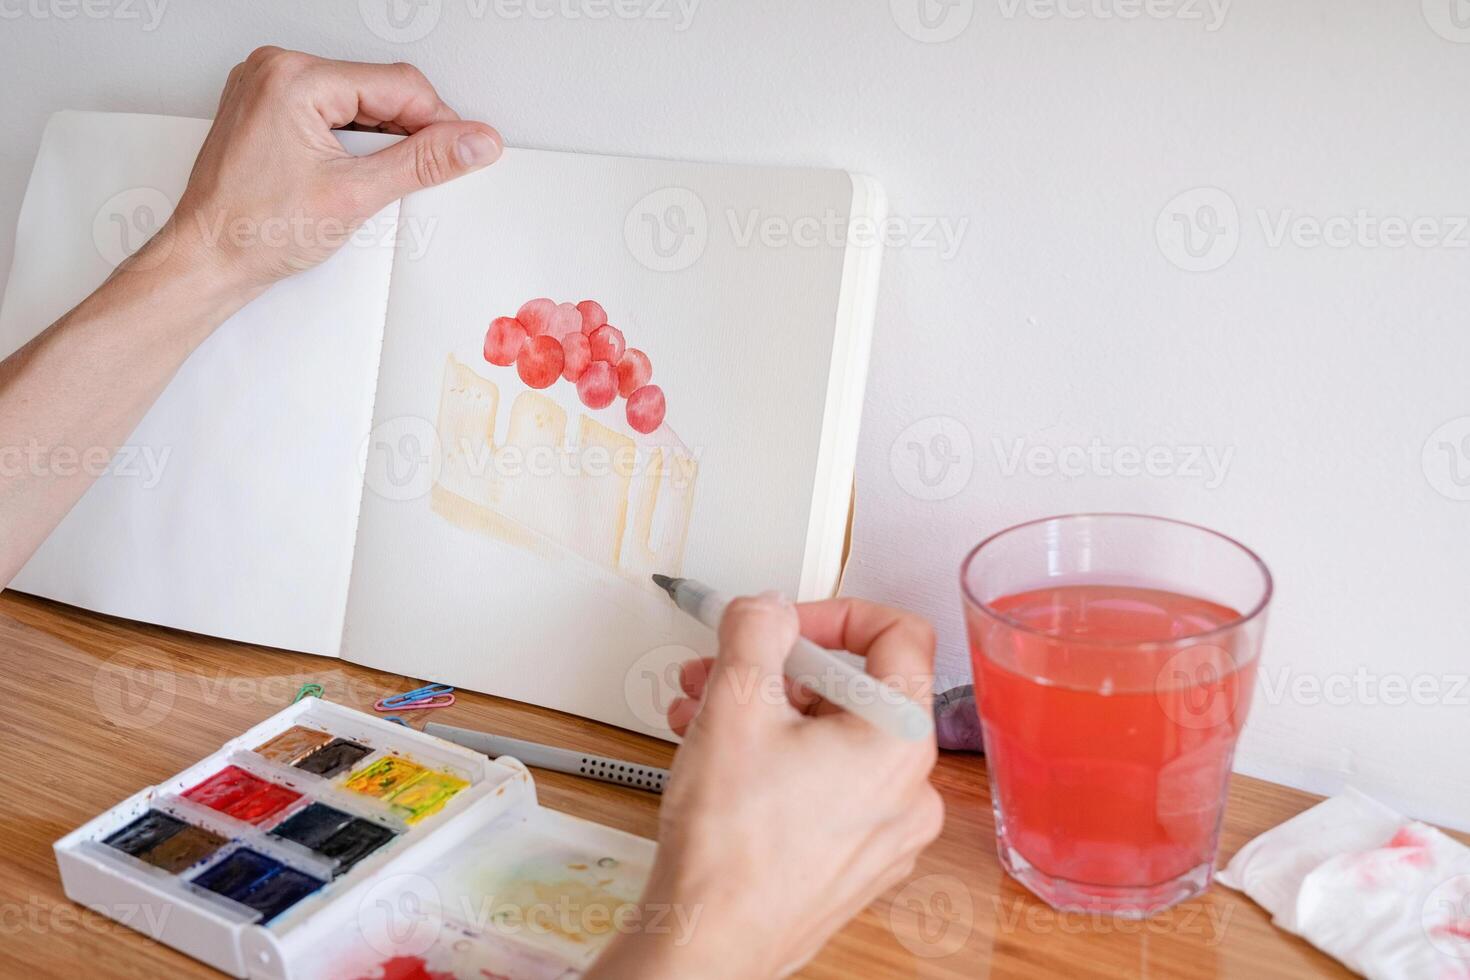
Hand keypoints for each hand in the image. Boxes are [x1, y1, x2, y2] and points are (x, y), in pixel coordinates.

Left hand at [150, 46, 501, 301]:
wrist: (207, 258)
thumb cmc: (254, 230)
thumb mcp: (355, 195)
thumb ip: (423, 163)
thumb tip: (471, 143)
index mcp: (294, 78)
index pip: (398, 84)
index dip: (439, 122)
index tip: (461, 152)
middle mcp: (277, 70)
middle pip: (378, 88)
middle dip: (408, 132)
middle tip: (412, 177)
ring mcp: (268, 86)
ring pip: (358, 100)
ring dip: (381, 138)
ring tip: (368, 181)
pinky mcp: (267, 107)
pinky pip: (331, 110)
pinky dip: (353, 140)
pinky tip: (349, 172)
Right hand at [591, 595, 942, 978]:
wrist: (710, 942)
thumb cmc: (731, 849)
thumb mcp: (734, 704)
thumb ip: (757, 631)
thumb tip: (769, 607)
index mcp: (900, 740)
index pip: (899, 633)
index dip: (834, 612)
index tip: (784, 624)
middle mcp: (909, 787)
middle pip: (855, 688)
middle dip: (777, 670)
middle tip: (724, 669)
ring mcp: (885, 829)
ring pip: (832, 737)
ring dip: (765, 712)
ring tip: (702, 714)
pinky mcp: (855, 858)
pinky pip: (826, 784)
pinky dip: (778, 759)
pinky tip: (719, 759)